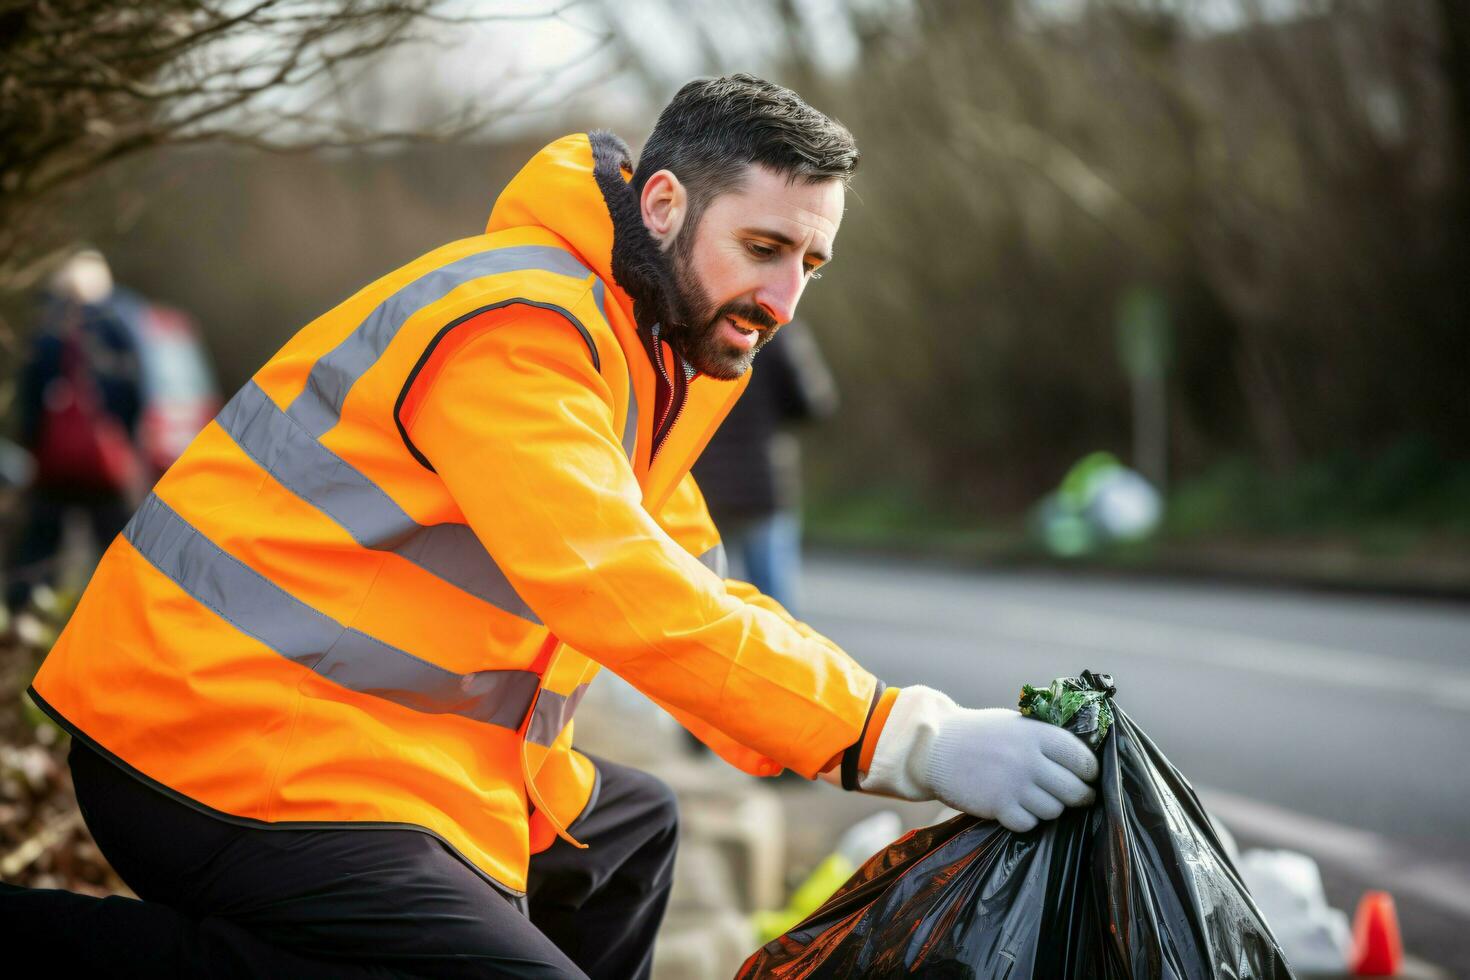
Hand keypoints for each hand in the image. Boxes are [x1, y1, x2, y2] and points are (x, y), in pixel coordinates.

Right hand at [861, 686, 1098, 831]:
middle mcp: (1030, 760)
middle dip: (1078, 797)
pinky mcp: (998, 806)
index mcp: (1039, 734)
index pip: (1084, 760)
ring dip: (1048, 808)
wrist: (933, 746)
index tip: (1086, 777)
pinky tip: (1015, 807)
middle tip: (1073, 796)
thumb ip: (1045, 739)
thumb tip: (1081, 761)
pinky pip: (1028, 824)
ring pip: (1054, 810)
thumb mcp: (1015, 724)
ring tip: (1035, 798)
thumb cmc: (979, 733)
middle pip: (1075, 791)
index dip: (1090, 772)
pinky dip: (1025, 819)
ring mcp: (1015, 785)